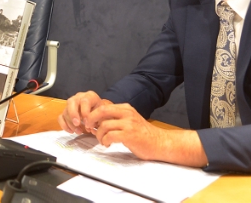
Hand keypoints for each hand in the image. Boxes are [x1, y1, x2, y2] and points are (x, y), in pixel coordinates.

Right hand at [57, 90, 108, 133]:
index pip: (85, 101)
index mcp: (89, 96)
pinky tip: (71, 131)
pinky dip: (64, 125)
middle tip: (77, 124)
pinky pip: (61, 117)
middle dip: (73, 114)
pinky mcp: (66, 111)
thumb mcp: (103, 114)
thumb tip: (89, 127)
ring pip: (65, 111)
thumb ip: (97, 119)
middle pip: (71, 102)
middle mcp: (78, 97)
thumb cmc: (101, 113)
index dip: (85, 112)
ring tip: (79, 132)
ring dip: (71, 123)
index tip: (88, 123)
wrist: (98, 112)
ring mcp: (71, 104)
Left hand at [87, 102, 207, 165]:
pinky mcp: (130, 135)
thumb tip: (97, 120)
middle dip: (91, 119)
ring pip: (104, 125)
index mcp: (126, 108)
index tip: (90, 122)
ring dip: (99, 134)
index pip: (104, 106)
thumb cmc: (144, 134)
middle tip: (89, 127)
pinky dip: (105, 140)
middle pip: (102, 111)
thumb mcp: (131, 120)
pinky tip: (108, 144)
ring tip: (102, 140)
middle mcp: (127, 113)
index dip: (93, 114)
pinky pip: (110, 136)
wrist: (161, 143)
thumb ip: (117, 118)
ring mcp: (129, 124)